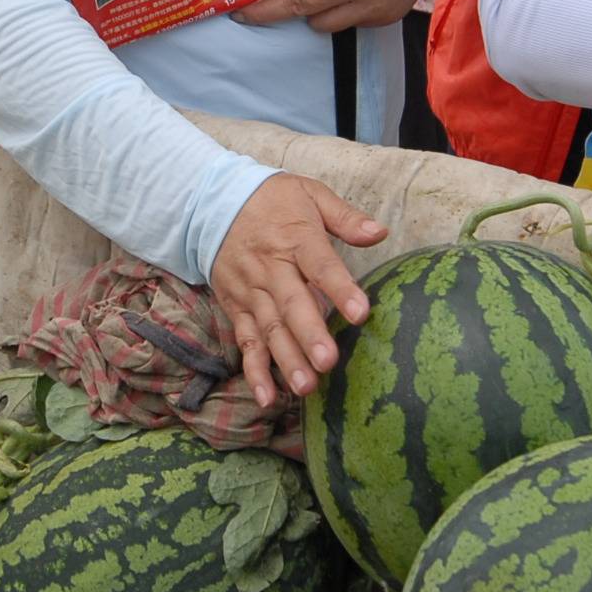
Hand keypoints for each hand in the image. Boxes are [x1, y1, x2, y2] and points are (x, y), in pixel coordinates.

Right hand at [208, 174, 387, 404]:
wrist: (211, 201)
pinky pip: (245, 342)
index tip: (360, 313)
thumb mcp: (309, 194)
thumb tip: (379, 232)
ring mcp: (251, 292)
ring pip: (269, 329)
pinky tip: (267, 397)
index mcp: (296, 239)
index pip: (321, 266)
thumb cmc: (271, 200)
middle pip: (292, 305)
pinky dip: (254, 370)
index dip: (340, 289)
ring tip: (306, 386)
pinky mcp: (237, 308)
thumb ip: (345, 217)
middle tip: (328, 362)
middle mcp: (271, 268)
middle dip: (309, 335)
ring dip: (286, 359)